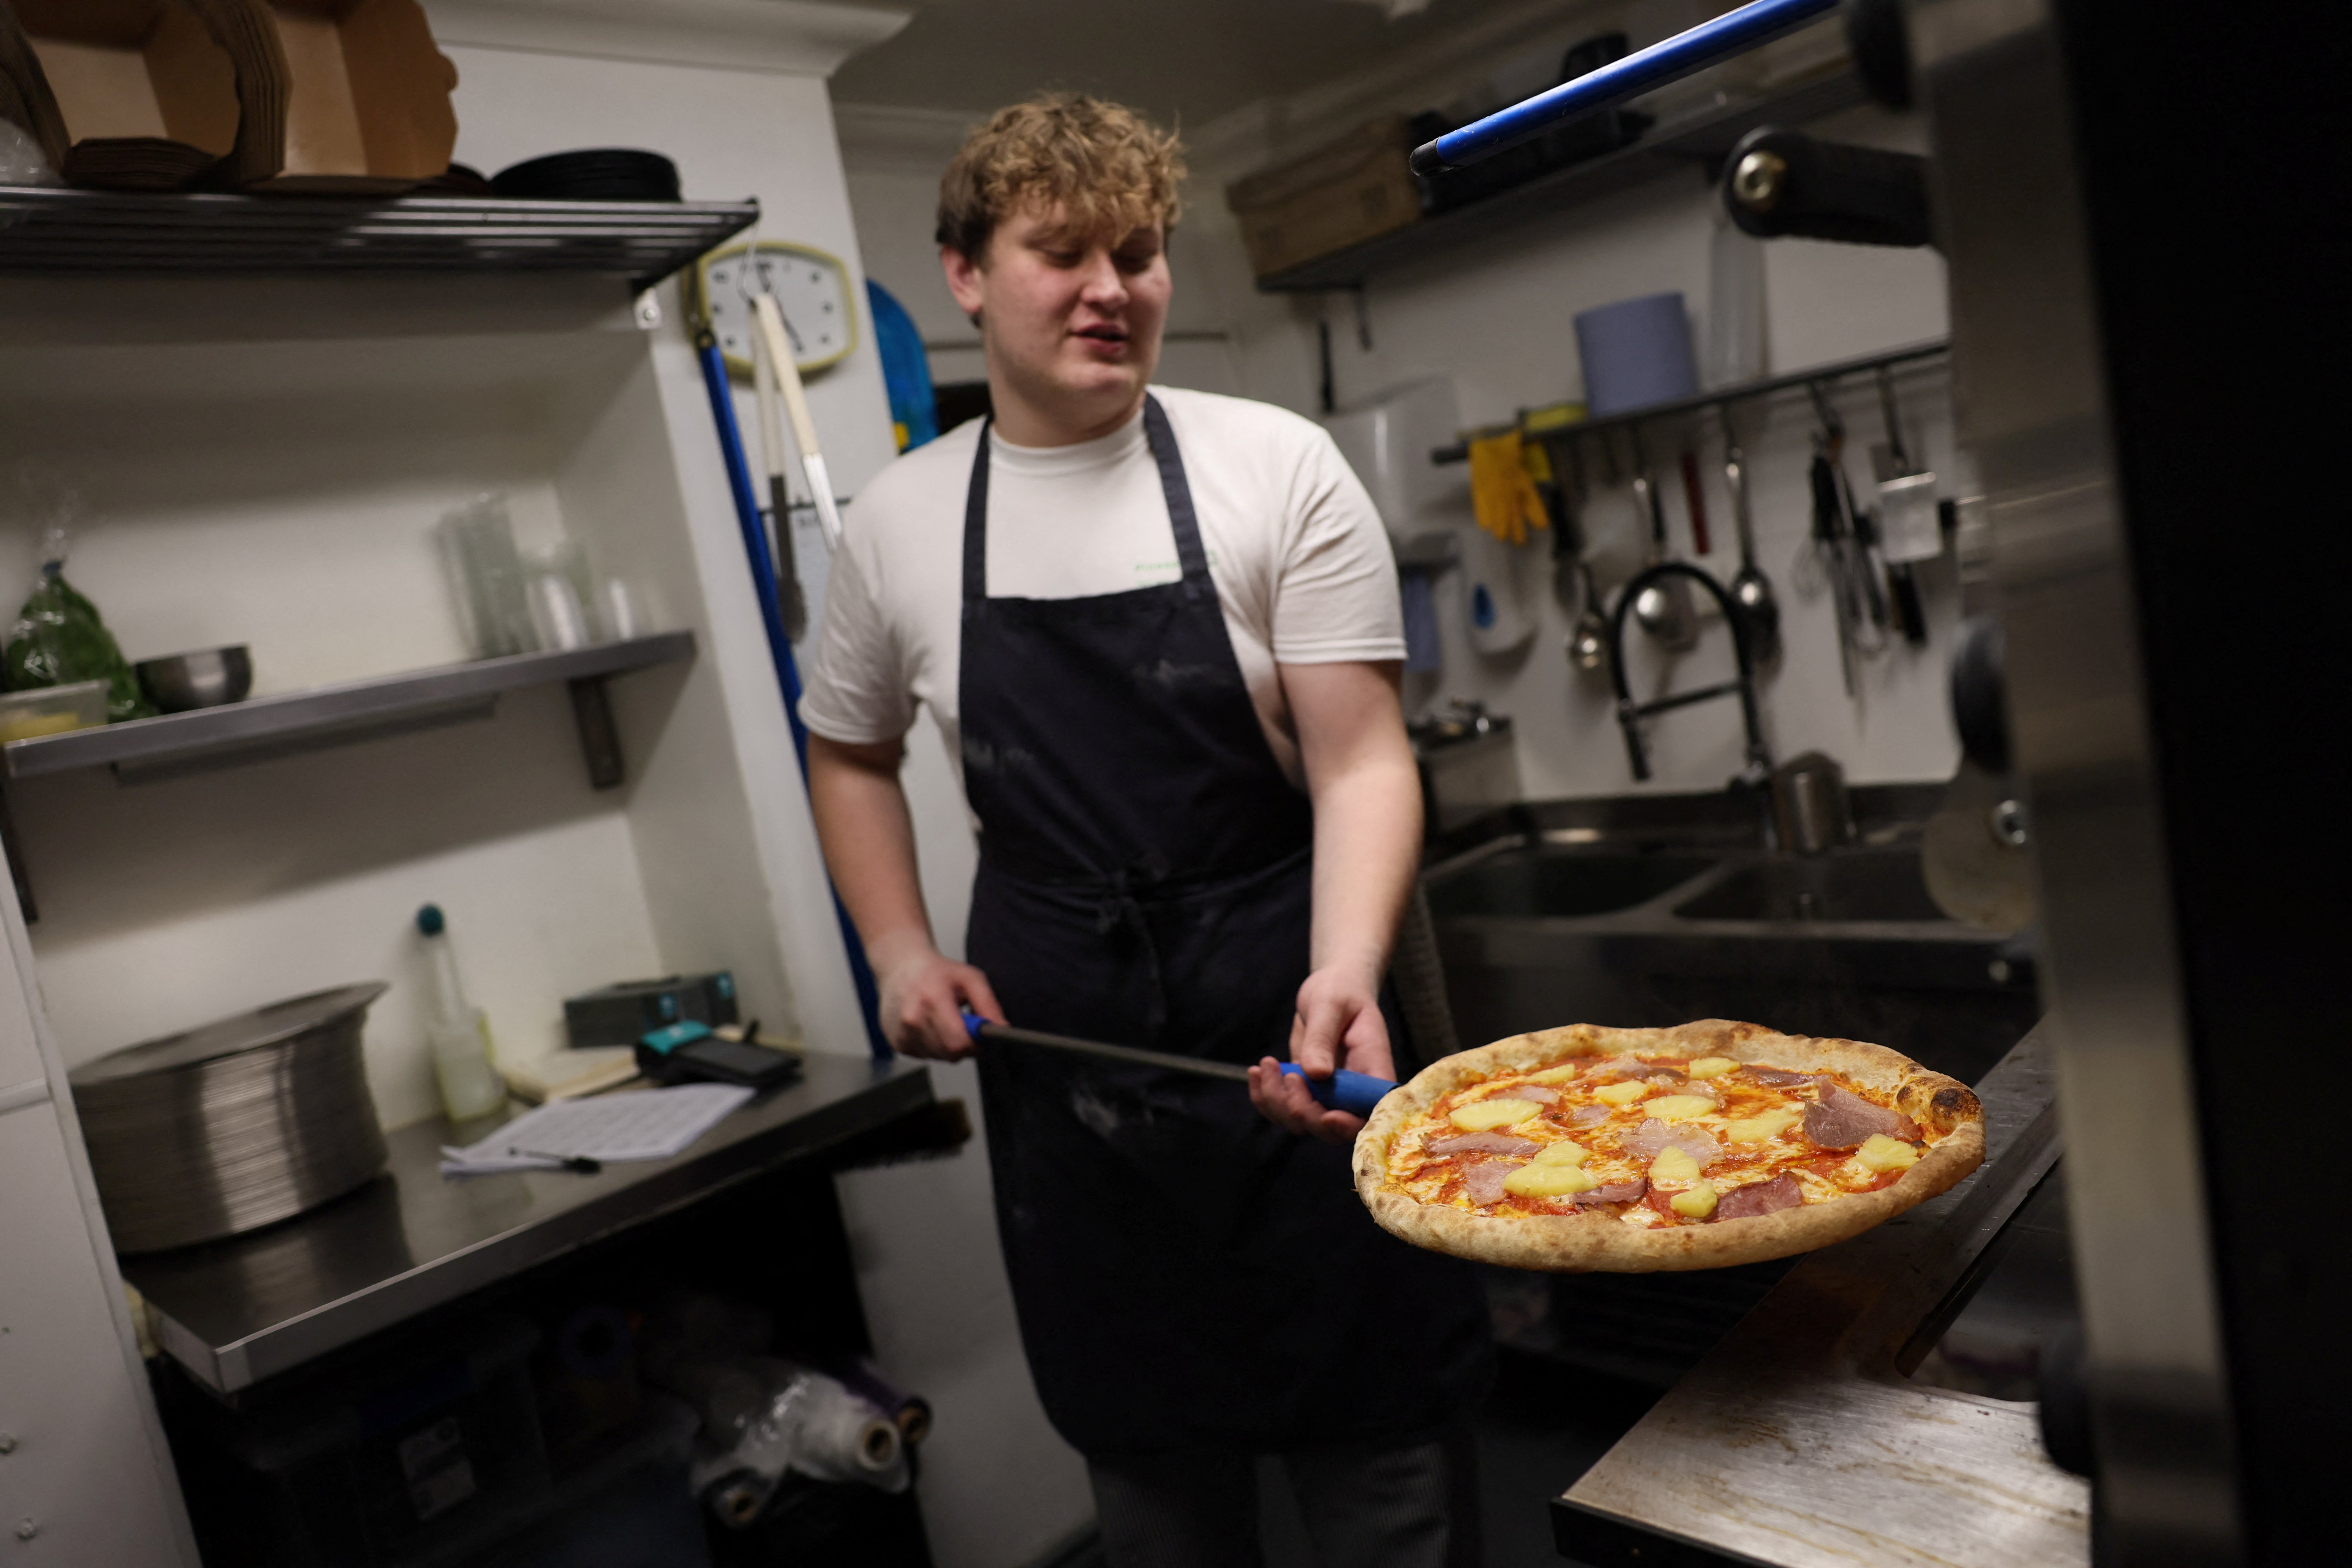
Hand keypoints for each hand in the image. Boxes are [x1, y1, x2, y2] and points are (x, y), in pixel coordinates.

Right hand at [871, 935, 1000, 1059]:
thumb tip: (1001, 1029)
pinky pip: (926, 1055)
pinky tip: (929, 1025)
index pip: (959, 1042)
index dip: (975, 1043)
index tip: (979, 1035)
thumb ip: (988, 1004)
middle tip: (963, 1024)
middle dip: (964, 1044)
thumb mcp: (970, 978)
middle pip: (951, 1054)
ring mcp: (902, 1033)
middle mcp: (913, 1019)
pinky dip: (933, 1045)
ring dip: (948, 1045)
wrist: (901, 967)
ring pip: (940, 1057)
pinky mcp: (897, 1042)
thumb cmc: (936, 972)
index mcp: (932, 999)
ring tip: (943, 1020)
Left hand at [1248, 965, 1393, 1143]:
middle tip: (1287, 1075)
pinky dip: (1264, 1098)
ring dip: (1276, 1102)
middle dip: (1303, 1111)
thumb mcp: (1330, 1006)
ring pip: (1301, 1123)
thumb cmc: (1338, 992)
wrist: (1328, 991)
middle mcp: (1352, 1092)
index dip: (1349, 1125)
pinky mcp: (1304, 1092)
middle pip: (1331, 1129)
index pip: (1369, 1113)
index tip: (1325, 1115)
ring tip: (1265, 1066)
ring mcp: (1327, 1096)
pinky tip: (1257, 1072)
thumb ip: (1323, 1038)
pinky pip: (1282, 1110)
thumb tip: (1316, 1074)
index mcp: (1372, 1071)